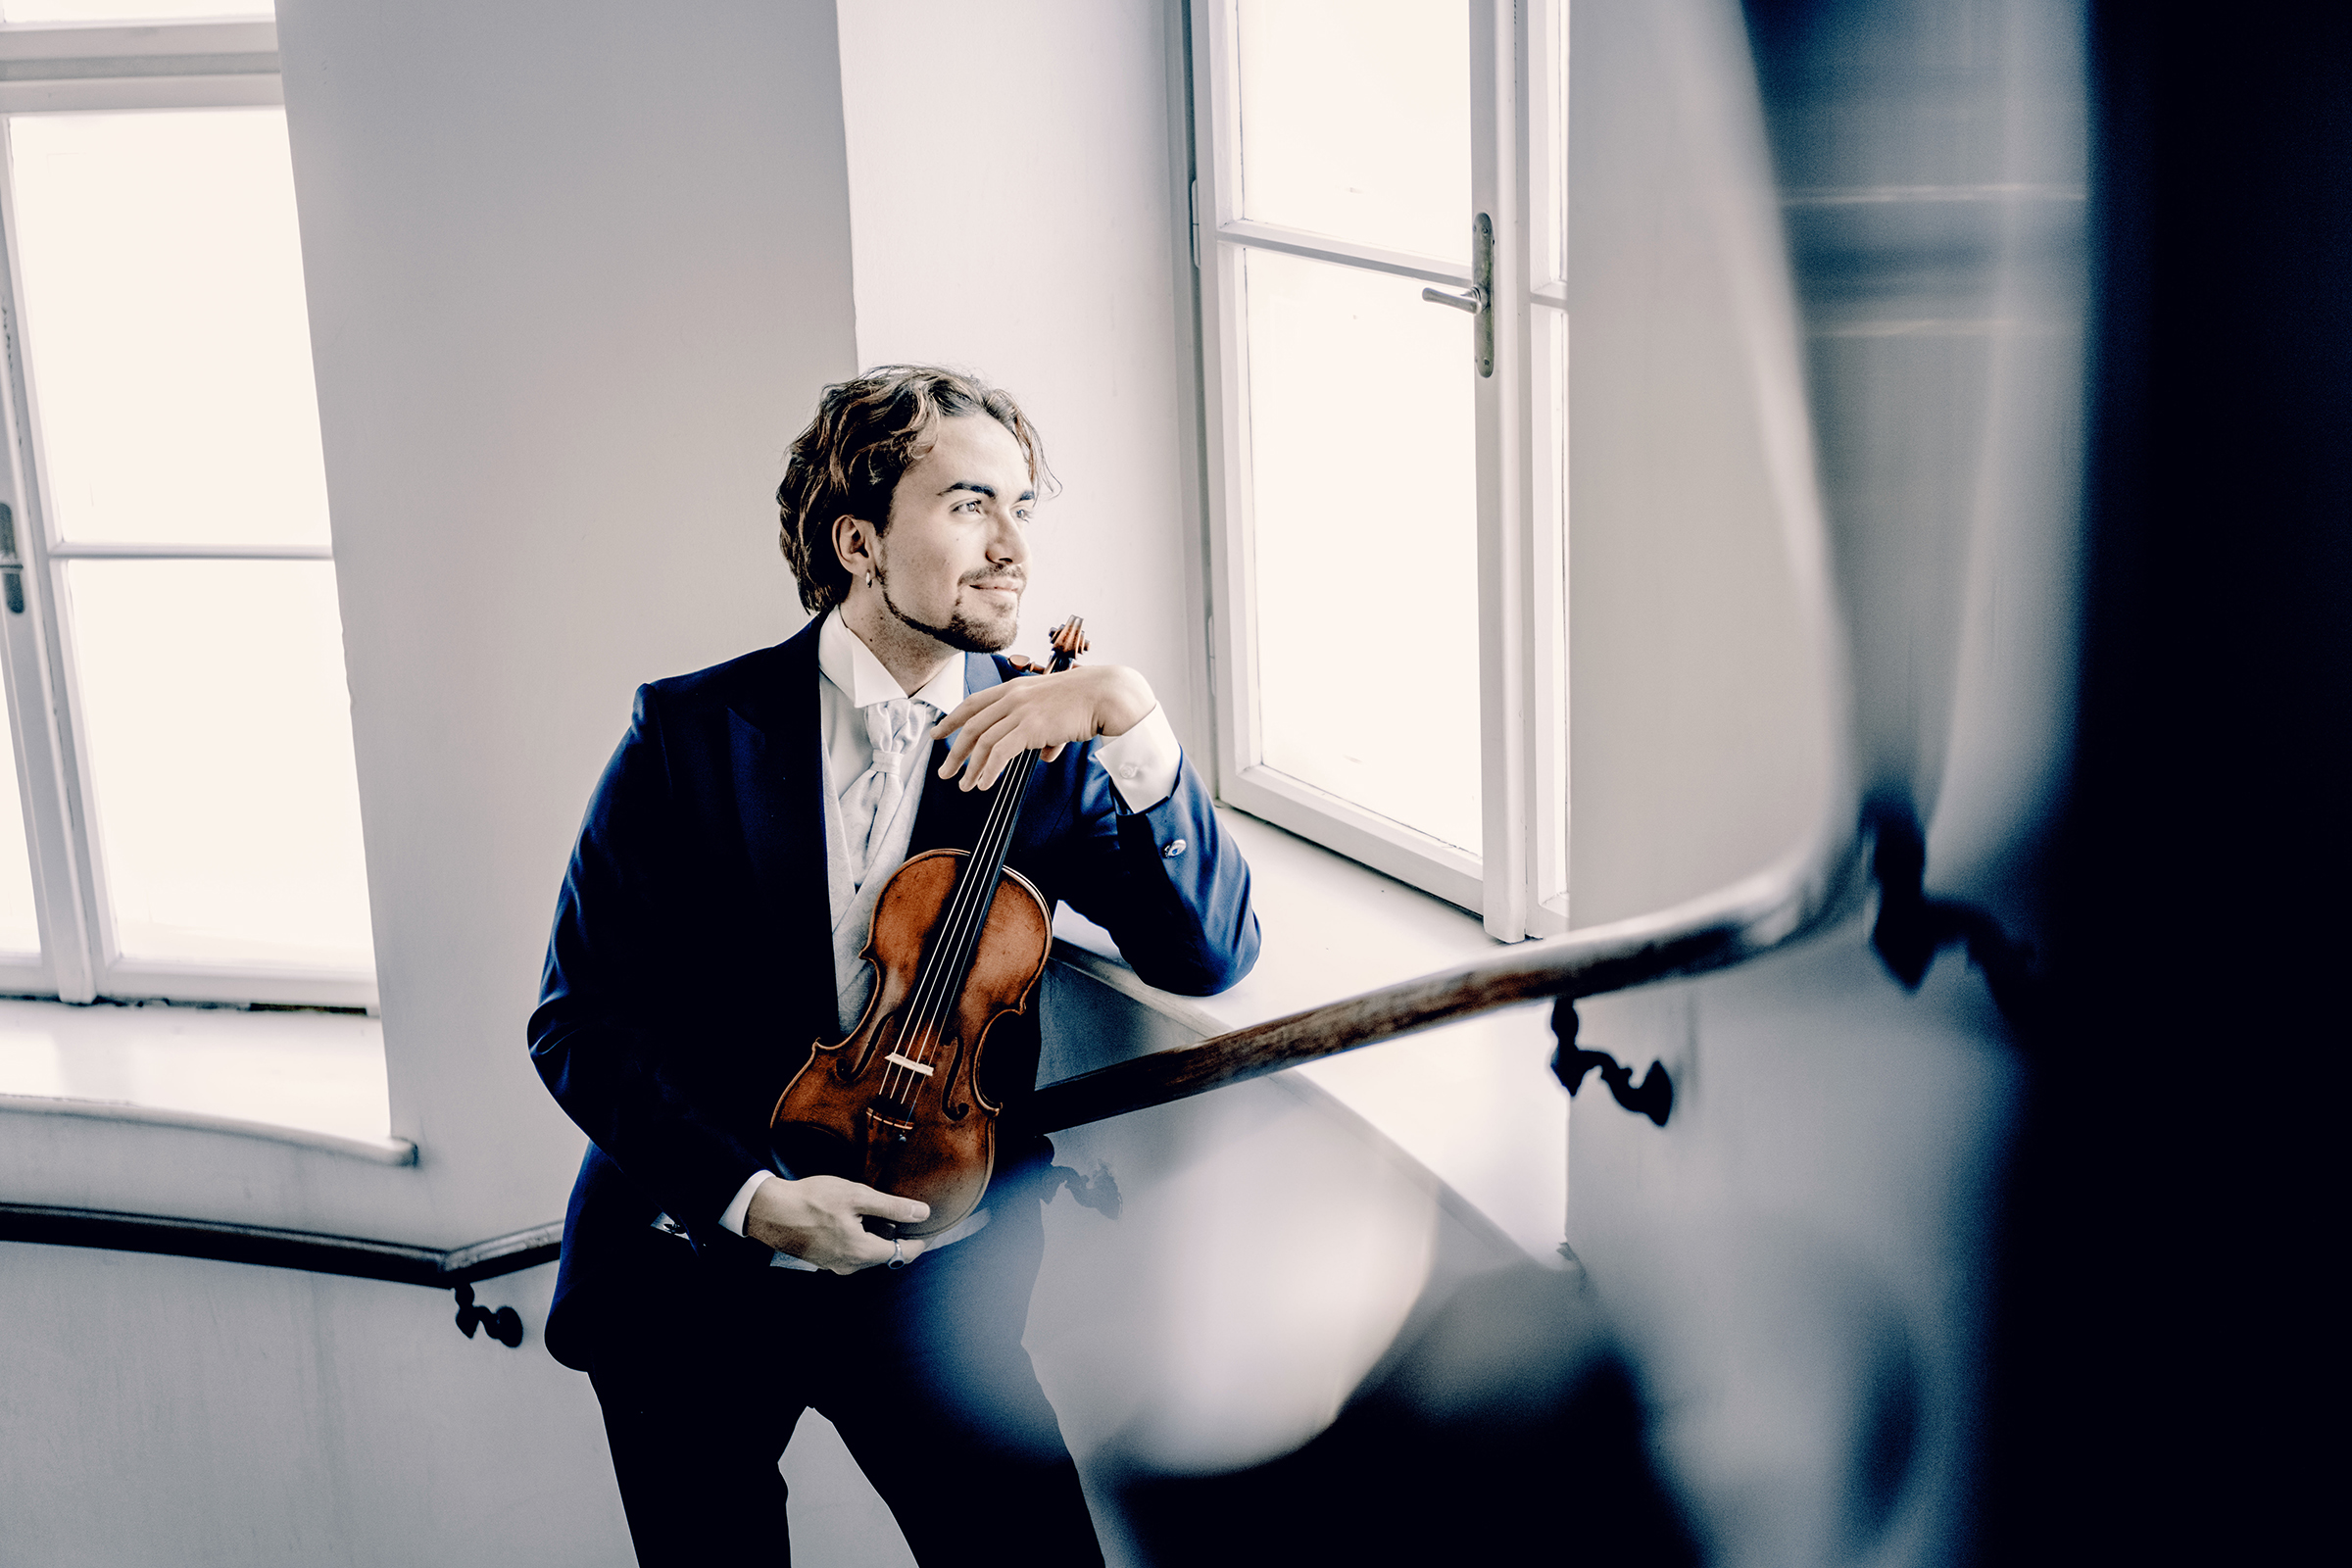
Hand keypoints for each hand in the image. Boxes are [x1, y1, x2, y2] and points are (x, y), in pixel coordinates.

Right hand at [743, 1174, 929, 1273]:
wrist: (770, 1211)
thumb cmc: (812, 1201)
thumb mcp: (857, 1196)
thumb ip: (892, 1206)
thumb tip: (921, 1213)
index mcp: (862, 1253)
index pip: (904, 1253)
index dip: (920, 1240)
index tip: (930, 1228)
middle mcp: (850, 1266)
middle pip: (886, 1254)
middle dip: (898, 1234)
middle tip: (903, 1211)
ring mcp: (835, 1265)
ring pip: (868, 1252)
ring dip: (877, 1234)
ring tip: (875, 1209)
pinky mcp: (823, 1258)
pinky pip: (851, 1251)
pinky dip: (860, 1236)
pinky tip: (854, 1216)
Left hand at [934, 664, 1155, 790]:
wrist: (1105, 694)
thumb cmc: (1086, 700)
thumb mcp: (1056, 711)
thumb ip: (1046, 733)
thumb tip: (1044, 754)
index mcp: (1014, 688)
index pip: (973, 703)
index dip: (952, 719)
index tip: (939, 734)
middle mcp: (1012, 697)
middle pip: (972, 725)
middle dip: (955, 751)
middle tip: (945, 771)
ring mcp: (1020, 711)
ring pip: (983, 741)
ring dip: (970, 767)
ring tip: (964, 785)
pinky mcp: (1031, 727)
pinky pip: (1001, 752)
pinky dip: (989, 770)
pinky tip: (984, 784)